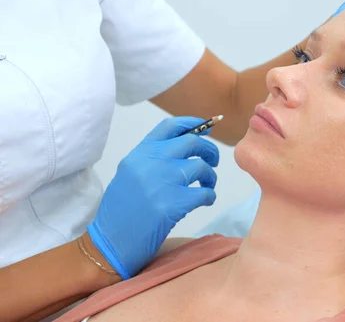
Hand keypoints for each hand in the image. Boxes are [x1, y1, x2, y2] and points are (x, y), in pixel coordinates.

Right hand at [87, 117, 218, 278]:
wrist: (110, 242)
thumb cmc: (122, 211)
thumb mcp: (132, 174)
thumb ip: (155, 159)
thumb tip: (190, 143)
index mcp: (140, 153)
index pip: (171, 126)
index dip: (194, 124)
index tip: (207, 129)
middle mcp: (150, 162)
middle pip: (192, 142)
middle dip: (209, 150)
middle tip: (213, 162)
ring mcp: (161, 182)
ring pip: (201, 167)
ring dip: (210, 176)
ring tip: (207, 186)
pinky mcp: (171, 204)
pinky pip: (204, 193)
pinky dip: (210, 196)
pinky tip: (205, 201)